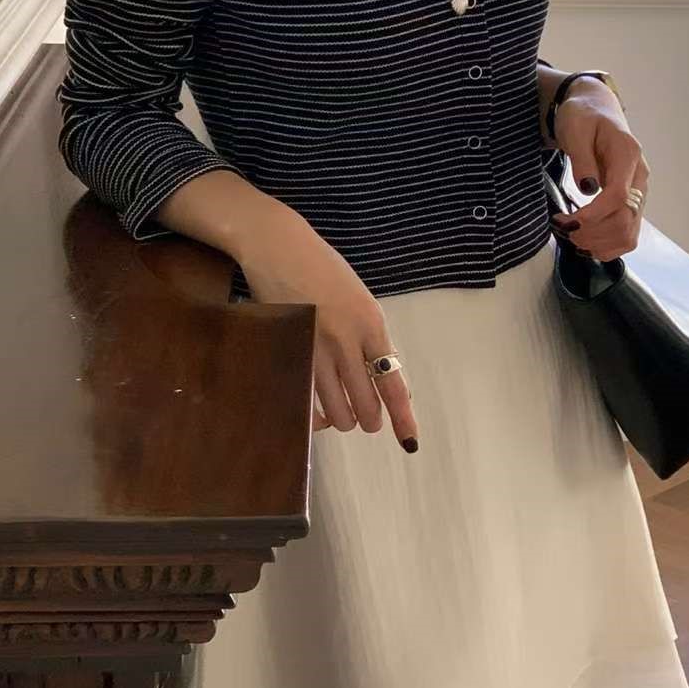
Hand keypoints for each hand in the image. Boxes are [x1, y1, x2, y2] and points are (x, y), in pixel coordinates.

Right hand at [237, 205, 419, 452]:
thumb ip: (372, 339)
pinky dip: (315, 416)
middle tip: (366, 416)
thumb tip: (384, 377)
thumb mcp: (360, 300)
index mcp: (372, 325)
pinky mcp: (290, 353)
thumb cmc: (323, 270)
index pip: (393, 383)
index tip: (409, 440)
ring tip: (343, 413)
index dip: (402, 417)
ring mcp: (316, 350)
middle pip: (366, 407)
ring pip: (338, 412)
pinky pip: (307, 402)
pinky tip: (317, 412)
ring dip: (344, 420)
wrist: (279, 247)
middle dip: (370, 420)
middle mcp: (347, 342)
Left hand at [551, 79, 649, 261]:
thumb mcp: (576, 129)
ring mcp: (637, 194)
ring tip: (572, 235)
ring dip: (599, 244)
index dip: (594, 215)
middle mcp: (639, 178)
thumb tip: (588, 189)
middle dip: (592, 233)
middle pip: (625, 221)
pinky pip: (627, 236)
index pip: (618, 196)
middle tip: (564, 228)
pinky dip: (606, 247)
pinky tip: (586, 241)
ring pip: (629, 234)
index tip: (568, 220)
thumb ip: (582, 158)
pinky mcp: (631, 205)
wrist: (595, 112)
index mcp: (628, 156)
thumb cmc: (583, 117)